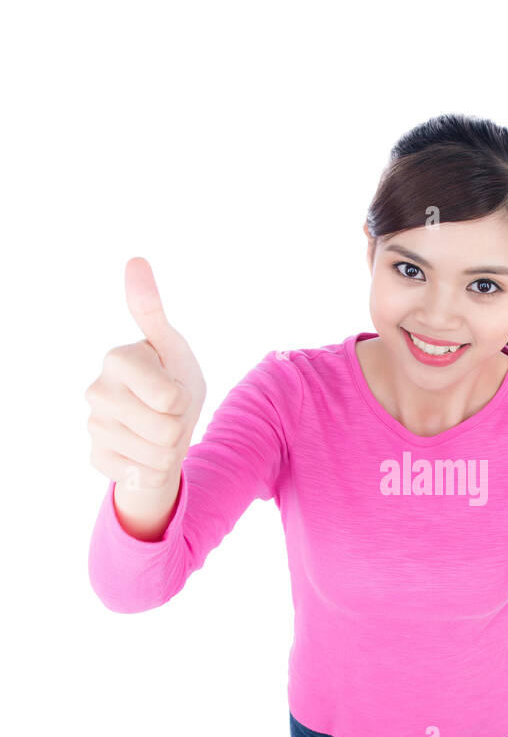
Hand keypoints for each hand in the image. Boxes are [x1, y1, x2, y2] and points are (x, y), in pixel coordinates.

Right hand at [85, 257, 206, 493]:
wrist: (160, 428)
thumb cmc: (170, 380)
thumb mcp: (172, 347)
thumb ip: (151, 309)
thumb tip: (135, 260)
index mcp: (117, 359)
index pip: (172, 400)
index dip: (184, 399)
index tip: (173, 387)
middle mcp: (96, 391)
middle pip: (167, 430)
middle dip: (179, 427)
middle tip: (168, 414)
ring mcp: (94, 427)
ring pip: (159, 457)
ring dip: (170, 450)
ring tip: (159, 432)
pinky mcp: (98, 458)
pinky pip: (144, 475)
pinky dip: (155, 470)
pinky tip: (144, 453)